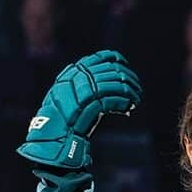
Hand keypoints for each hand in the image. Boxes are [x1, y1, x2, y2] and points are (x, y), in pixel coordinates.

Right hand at [17, 50, 142, 168]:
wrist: (54, 133)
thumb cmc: (63, 117)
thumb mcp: (70, 94)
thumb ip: (85, 84)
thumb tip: (112, 82)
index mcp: (74, 72)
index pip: (99, 58)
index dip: (115, 59)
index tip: (125, 65)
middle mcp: (79, 77)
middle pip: (112, 70)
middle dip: (128, 78)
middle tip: (137, 88)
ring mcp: (84, 89)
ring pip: (115, 84)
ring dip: (130, 91)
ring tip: (136, 98)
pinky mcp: (90, 103)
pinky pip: (113, 99)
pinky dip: (123, 102)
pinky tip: (129, 106)